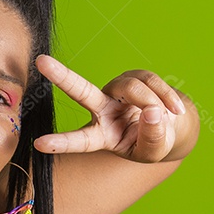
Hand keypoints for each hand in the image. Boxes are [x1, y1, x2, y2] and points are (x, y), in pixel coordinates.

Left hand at [32, 55, 186, 162]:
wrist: (169, 127)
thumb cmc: (153, 143)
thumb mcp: (153, 152)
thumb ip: (152, 138)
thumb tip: (152, 112)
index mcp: (101, 136)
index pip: (79, 140)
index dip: (61, 143)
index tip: (39, 144)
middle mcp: (102, 110)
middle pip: (81, 91)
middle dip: (62, 76)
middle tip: (41, 61)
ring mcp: (117, 91)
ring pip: (133, 88)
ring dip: (154, 103)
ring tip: (167, 116)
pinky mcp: (135, 77)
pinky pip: (152, 82)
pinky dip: (167, 97)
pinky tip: (174, 109)